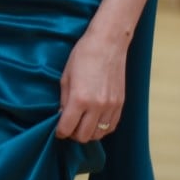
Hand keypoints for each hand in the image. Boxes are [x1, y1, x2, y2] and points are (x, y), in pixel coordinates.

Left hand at [56, 27, 127, 142]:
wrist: (108, 43)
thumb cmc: (84, 55)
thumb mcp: (66, 77)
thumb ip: (64, 101)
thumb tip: (62, 117)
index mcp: (80, 98)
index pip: (67, 128)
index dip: (60, 132)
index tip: (58, 129)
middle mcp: (97, 106)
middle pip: (83, 136)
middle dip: (73, 134)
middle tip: (70, 125)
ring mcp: (111, 106)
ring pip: (98, 135)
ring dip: (88, 133)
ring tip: (82, 123)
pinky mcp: (121, 104)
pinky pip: (111, 127)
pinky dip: (102, 128)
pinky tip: (95, 120)